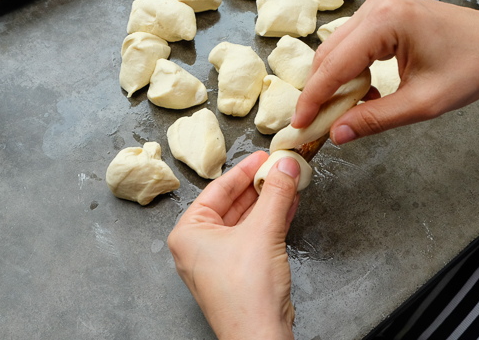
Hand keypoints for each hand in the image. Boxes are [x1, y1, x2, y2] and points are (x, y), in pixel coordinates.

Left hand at [167, 151, 300, 339]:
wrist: (261, 335)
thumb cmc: (246, 292)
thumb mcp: (263, 231)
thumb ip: (276, 193)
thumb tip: (285, 165)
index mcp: (189, 232)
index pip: (218, 189)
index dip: (244, 170)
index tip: (263, 156)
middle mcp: (200, 245)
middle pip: (233, 203)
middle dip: (260, 185)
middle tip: (280, 167)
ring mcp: (221, 259)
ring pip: (247, 219)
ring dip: (270, 201)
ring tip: (289, 180)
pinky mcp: (240, 269)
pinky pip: (255, 235)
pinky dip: (273, 219)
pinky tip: (289, 203)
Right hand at [292, 0, 478, 144]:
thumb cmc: (472, 69)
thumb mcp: (422, 103)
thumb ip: (374, 119)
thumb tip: (336, 134)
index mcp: (385, 21)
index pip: (334, 65)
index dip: (313, 99)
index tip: (299, 126)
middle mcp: (376, 5)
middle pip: (328, 55)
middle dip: (320, 92)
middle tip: (316, 126)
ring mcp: (379, 6)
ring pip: (337, 50)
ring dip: (335, 83)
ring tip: (343, 114)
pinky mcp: (384, 13)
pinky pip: (353, 45)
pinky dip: (350, 72)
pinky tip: (365, 94)